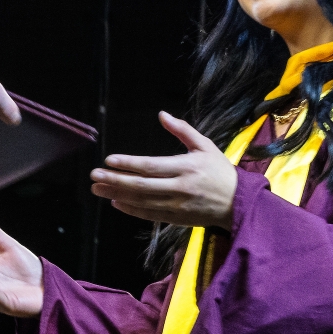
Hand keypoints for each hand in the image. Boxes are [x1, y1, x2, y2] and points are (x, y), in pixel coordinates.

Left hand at [90, 112, 237, 228]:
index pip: (151, 166)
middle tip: (94, 175)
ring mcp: (177, 206)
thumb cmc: (220, 170)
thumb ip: (182, 130)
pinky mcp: (177, 219)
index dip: (128, 164)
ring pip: (142, 201)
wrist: (238, 203)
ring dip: (117, 195)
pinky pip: (149, 215)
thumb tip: (161, 114)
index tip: (109, 159)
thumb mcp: (205, 145)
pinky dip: (131, 209)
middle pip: (141, 185)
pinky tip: (116, 202)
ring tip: (97, 189)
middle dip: (115, 180)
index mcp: (186, 167)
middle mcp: (179, 188)